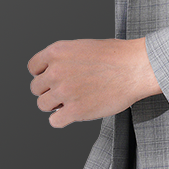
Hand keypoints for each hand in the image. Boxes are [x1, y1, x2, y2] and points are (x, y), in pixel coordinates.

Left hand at [27, 36, 161, 126]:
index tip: (52, 79)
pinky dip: (62, 119)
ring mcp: (64, 92)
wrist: (136, 68)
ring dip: (54, 105)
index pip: (33, 67)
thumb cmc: (116, 56)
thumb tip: (52, 74)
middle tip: (66, 91)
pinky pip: (54, 122)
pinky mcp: (75, 111)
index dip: (42, 74)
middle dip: (49, 90)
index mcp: (57, 52)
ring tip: (71, 101)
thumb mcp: (83, 46)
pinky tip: (73, 113)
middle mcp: (56, 71)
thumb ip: (64, 59)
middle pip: (36, 88)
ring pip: (42, 105)